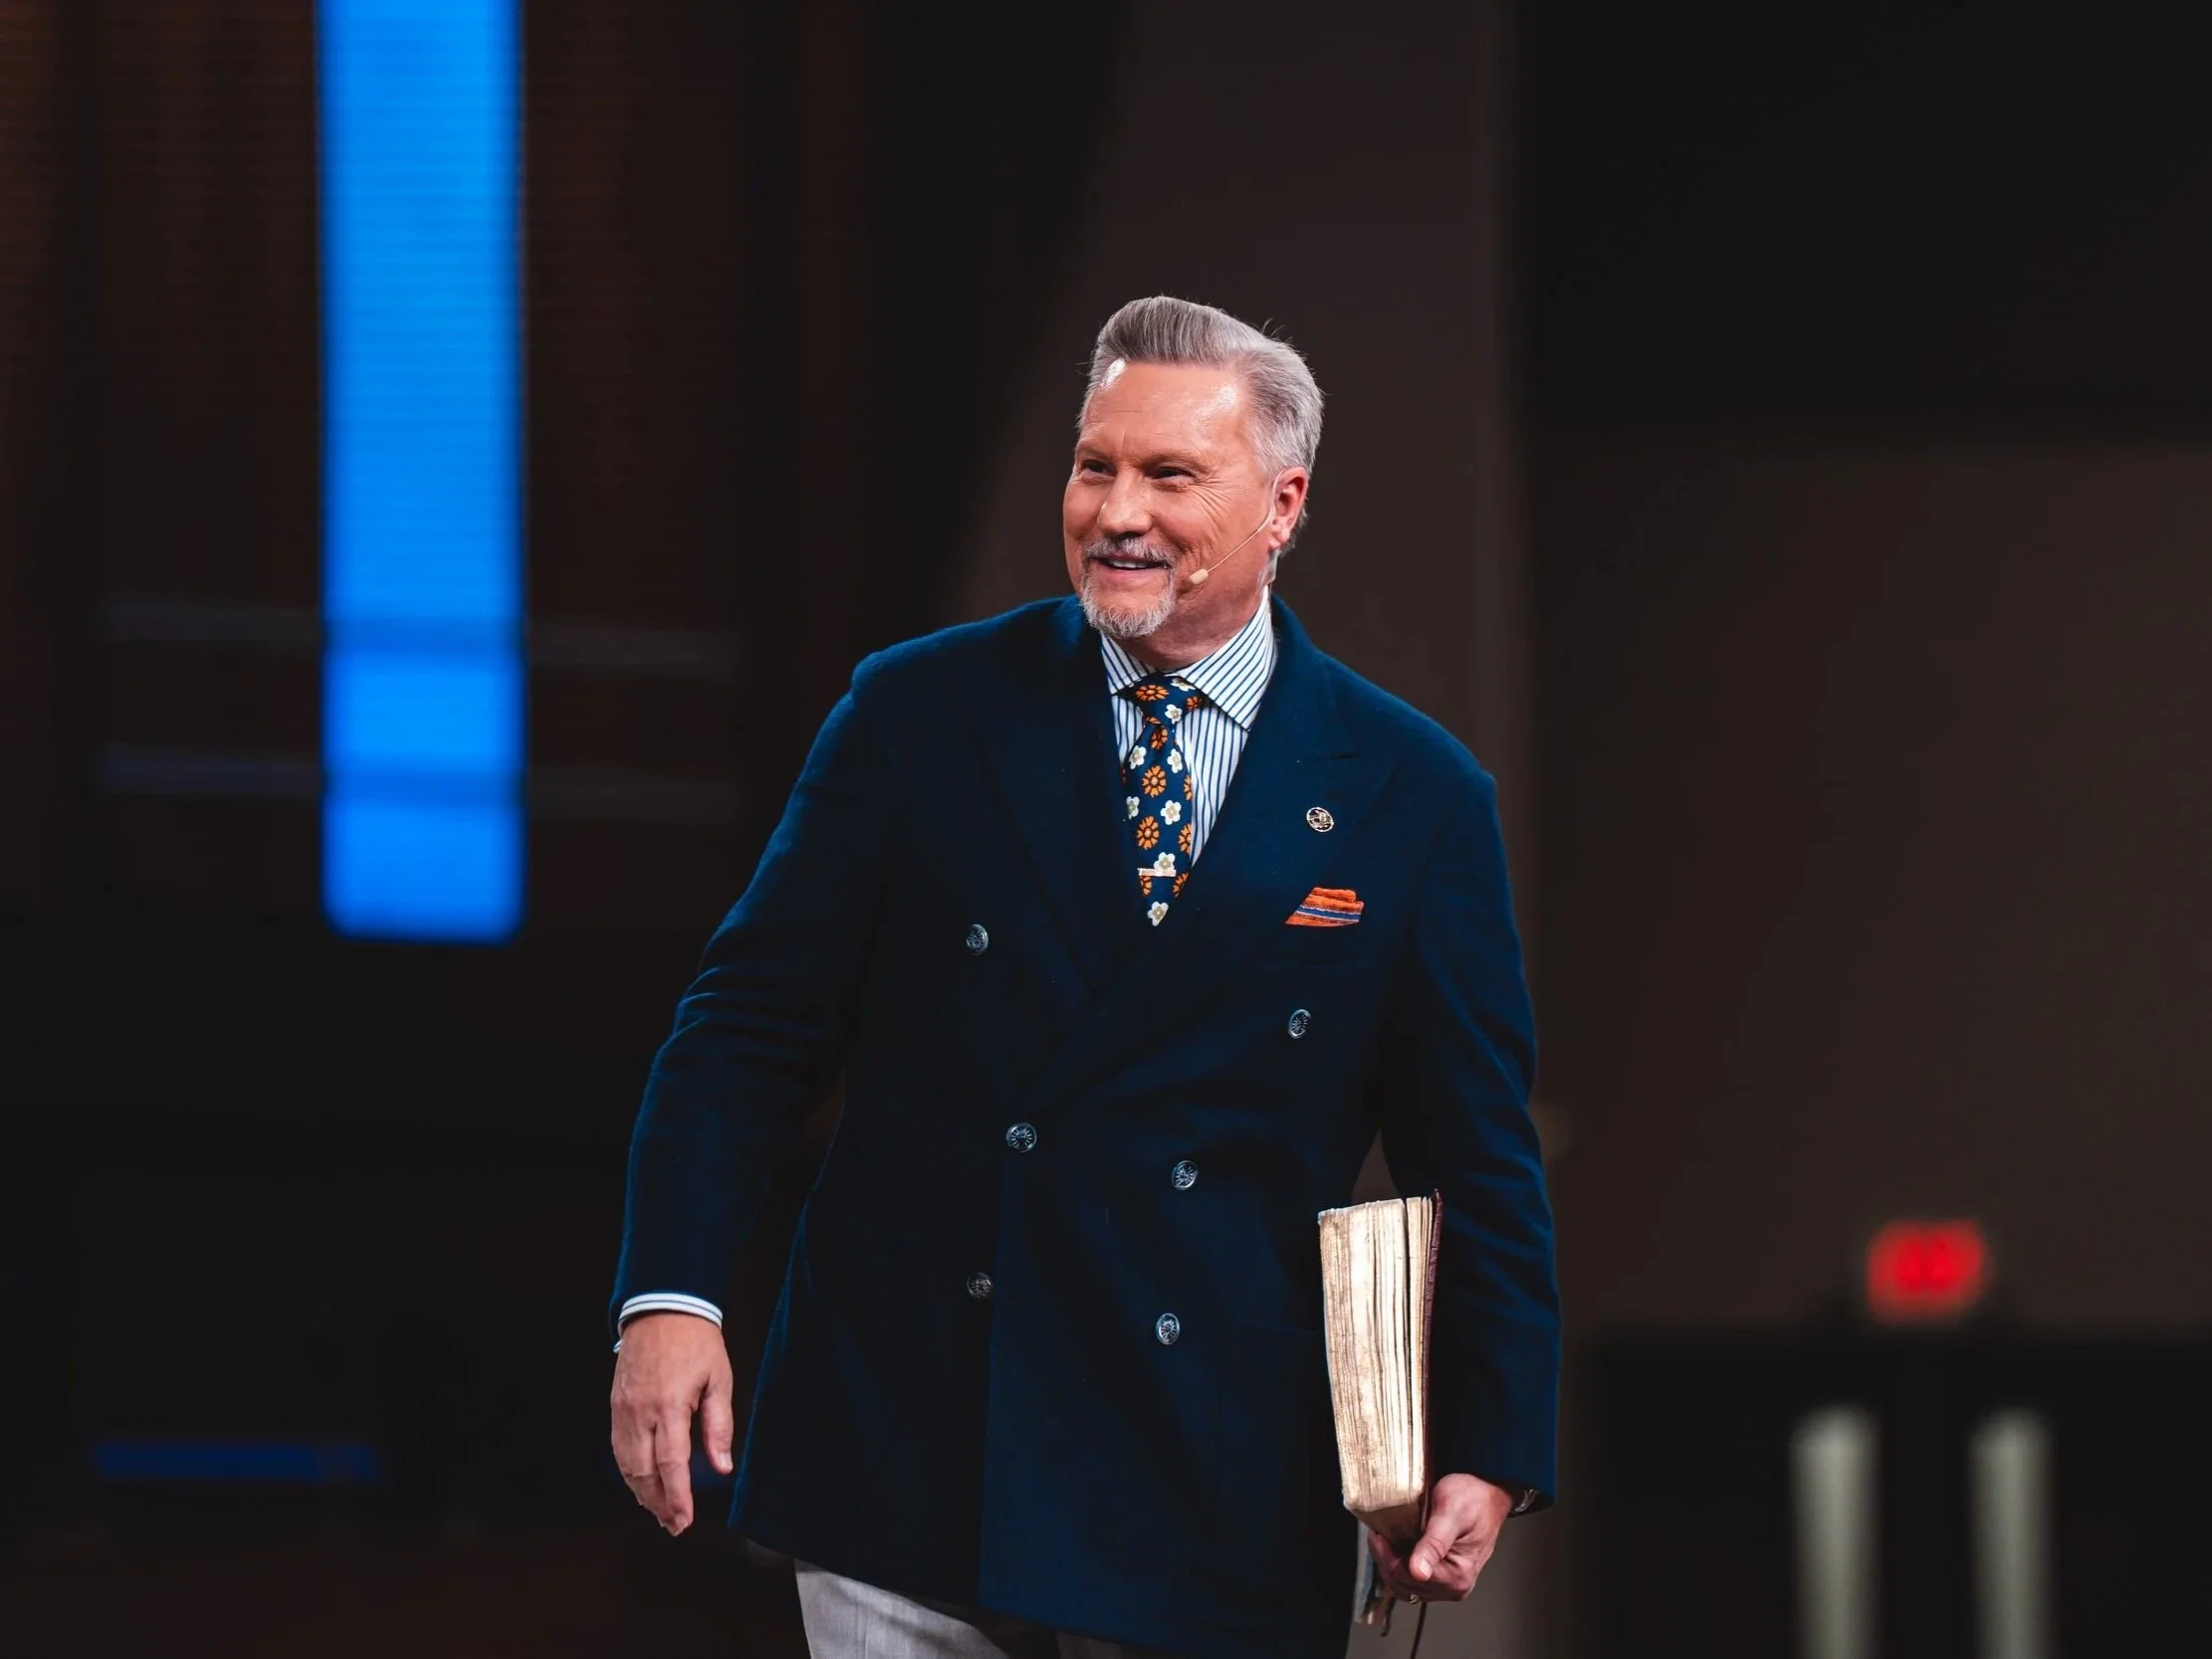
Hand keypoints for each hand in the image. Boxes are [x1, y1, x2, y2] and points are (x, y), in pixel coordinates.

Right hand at [609, 1311, 734, 1534]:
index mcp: (669, 1406)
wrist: (661, 1308)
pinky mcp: (615, 1407)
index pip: (671, 1465)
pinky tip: (641, 1484)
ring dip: (642, 1493)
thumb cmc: (695, 1341)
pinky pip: (618, 1449)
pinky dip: (629, 1473)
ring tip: (659, 1512)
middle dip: (659, 1504)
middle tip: (674, 1525)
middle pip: (644, 1473)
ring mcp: (623, 1411)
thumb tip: (723, 1466)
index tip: (684, 1521)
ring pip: (627, 1466)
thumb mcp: (718, 1378)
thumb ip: (719, 1425)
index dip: (677, 1498)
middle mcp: (640, 1412)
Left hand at [1365, 1473, 1512, 1602]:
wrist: (1489, 1493)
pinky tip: (1397, 1548)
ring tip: (1385, 1540)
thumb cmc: (1474, 1498)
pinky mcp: (1444, 1577)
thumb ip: (1434, 1543)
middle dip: (1385, 1560)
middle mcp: (1455, 1586)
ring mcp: (1450, 1584)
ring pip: (1406, 1586)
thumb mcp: (1450, 1512)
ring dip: (1391, 1564)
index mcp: (1458, 1575)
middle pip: (1404, 1585)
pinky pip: (1414, 1581)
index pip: (1407, 1578)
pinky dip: (1400, 1567)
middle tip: (1378, 1534)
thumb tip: (1419, 1571)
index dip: (1386, 1557)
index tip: (1378, 1535)